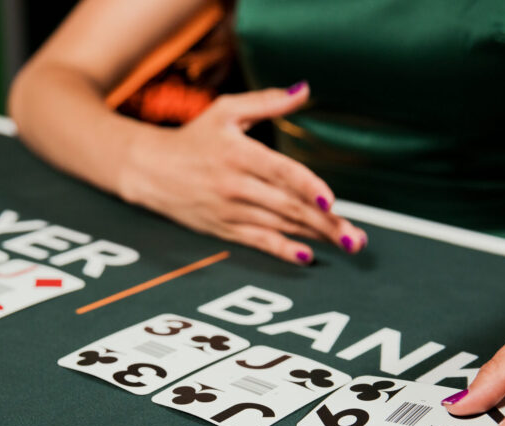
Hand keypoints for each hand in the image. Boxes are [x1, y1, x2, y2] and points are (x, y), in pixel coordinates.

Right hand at [117, 81, 366, 263]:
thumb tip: (304, 90)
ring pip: (279, 226)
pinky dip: (282, 251)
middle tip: (355, 235)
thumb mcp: (226, 111)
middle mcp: (234, 185)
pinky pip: (258, 242)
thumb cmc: (192, 137)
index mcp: (238, 154)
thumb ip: (267, 101)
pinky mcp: (223, 229)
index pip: (279, 172)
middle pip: (287, 206)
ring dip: (315, 236)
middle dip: (325, 222)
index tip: (331, 200)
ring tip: (347, 242)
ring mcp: (229, 211)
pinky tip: (306, 257)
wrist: (149, 170)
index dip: (306, 186)